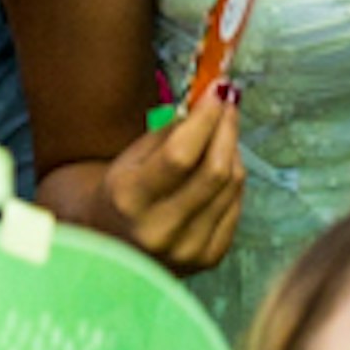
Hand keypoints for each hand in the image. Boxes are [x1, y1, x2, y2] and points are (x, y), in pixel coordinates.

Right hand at [101, 92, 244, 272]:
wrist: (113, 245)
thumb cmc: (122, 192)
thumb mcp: (131, 158)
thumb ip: (170, 133)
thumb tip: (214, 103)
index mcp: (129, 200)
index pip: (180, 155)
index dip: (205, 119)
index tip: (218, 91)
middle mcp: (158, 230)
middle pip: (214, 172)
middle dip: (227, 129)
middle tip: (229, 105)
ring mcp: (186, 250)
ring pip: (230, 187)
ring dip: (233, 150)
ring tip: (224, 131)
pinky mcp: (208, 259)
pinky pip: (236, 206)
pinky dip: (233, 179)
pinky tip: (223, 164)